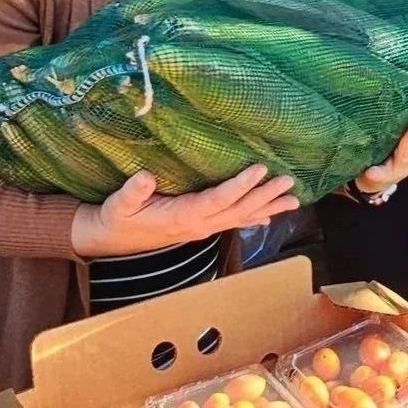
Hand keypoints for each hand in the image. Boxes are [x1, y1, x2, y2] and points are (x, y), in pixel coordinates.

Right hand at [71, 165, 297, 258]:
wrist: (113, 239)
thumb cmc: (118, 217)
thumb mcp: (118, 203)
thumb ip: (132, 192)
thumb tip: (145, 178)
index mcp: (182, 216)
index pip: (217, 200)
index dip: (239, 186)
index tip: (259, 169)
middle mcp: (199, 225)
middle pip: (238, 210)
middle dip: (265, 196)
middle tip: (289, 182)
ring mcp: (202, 229)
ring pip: (241, 218)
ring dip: (268, 208)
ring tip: (294, 200)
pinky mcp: (202, 228)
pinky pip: (233, 223)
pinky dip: (254, 218)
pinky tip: (270, 217)